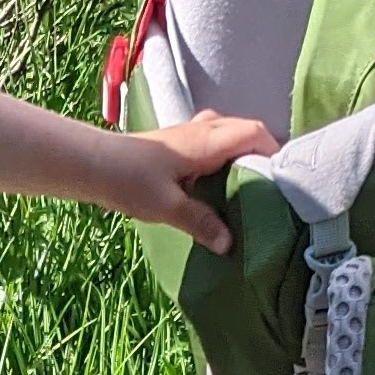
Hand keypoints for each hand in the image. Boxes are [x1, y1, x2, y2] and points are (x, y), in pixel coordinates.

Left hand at [100, 111, 274, 252]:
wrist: (90, 163)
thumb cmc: (128, 179)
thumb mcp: (167, 207)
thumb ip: (200, 223)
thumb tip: (228, 244)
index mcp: (206, 141)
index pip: (254, 133)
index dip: (274, 151)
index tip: (283, 178)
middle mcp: (201, 130)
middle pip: (245, 130)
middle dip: (262, 153)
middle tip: (269, 186)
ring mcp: (188, 134)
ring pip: (228, 134)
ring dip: (241, 154)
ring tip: (247, 186)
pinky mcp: (177, 144)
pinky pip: (212, 142)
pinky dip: (223, 156)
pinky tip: (218, 184)